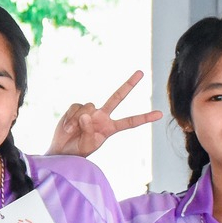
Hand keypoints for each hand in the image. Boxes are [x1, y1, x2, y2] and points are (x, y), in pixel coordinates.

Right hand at [46, 71, 161, 158]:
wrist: (61, 150)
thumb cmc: (78, 151)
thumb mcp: (88, 145)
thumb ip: (89, 130)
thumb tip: (86, 114)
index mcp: (110, 128)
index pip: (130, 122)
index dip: (145, 117)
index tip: (160, 114)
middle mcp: (103, 116)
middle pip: (118, 97)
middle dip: (129, 84)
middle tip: (141, 72)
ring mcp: (90, 111)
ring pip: (89, 106)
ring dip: (78, 119)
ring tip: (72, 130)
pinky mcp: (76, 108)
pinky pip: (76, 107)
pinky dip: (70, 118)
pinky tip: (67, 127)